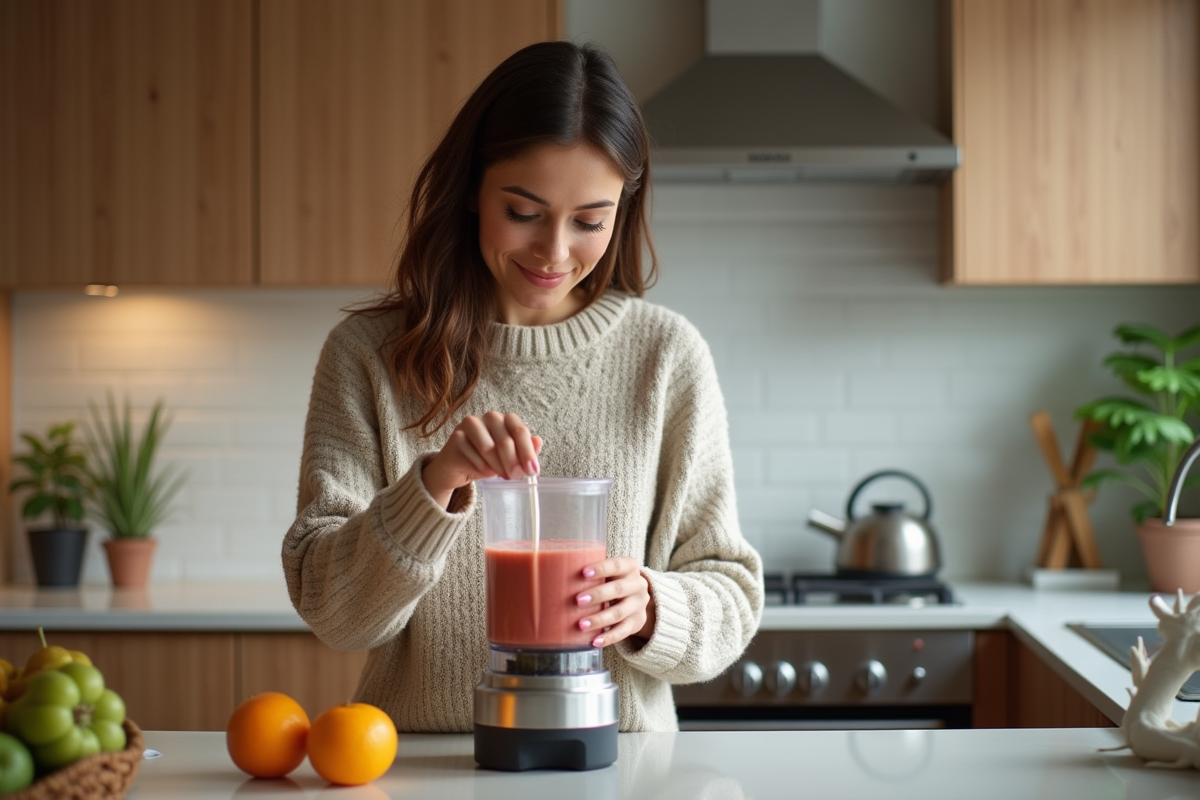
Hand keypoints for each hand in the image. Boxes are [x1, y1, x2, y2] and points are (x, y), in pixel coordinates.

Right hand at [423, 412, 541, 508]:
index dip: (527, 452)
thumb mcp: (510, 458)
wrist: (458, 466)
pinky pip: (472, 455)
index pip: (520, 431)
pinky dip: (480, 467)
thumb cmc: (488, 460)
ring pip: (488, 448)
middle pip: (505, 440)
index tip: (532, 471)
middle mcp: (490, 417)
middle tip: (516, 477)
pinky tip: (481, 471)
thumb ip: (525, 451)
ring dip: (497, 466)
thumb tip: (538, 441)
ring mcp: (471, 424)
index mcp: (506, 419)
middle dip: (513, 463)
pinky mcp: (456, 436)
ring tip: (501, 476)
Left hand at [575, 557, 655, 647]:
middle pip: (618, 589)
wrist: (636, 598)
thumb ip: (588, 571)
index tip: (583, 573)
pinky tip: (594, 642)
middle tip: (578, 600)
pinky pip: (623, 632)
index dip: (601, 568)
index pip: (616, 565)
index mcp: (629, 567)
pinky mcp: (637, 622)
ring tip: (581, 625)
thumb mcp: (608, 572)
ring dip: (599, 619)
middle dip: (598, 595)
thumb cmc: (612, 581)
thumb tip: (550, 570)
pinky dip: (609, 637)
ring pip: (619, 612)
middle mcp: (638, 585)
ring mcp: (639, 605)